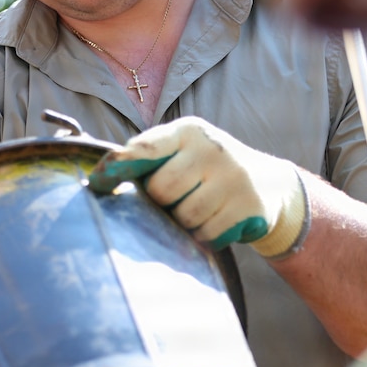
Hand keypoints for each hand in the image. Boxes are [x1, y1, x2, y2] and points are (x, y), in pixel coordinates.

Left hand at [87, 117, 308, 256]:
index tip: (97, 184)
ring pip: (185, 216)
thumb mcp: (184, 151)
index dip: (116, 168)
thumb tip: (99, 180)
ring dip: (185, 223)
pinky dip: (205, 235)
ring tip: (199, 211)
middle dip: (162, 203)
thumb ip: (148, 159)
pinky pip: (208, 234)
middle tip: (178, 200)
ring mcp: (234, 177)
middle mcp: (212, 148)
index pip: (144, 148)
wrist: (269, 184)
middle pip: (161, 190)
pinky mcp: (249, 206)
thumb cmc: (208, 170)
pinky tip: (217, 221)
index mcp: (188, 131)